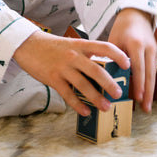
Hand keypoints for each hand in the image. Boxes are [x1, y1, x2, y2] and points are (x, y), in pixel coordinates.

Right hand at [13, 31, 129, 116]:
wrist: (29, 45)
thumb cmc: (54, 46)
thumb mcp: (72, 44)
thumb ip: (86, 54)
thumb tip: (105, 68)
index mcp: (81, 44)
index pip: (104, 46)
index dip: (118, 55)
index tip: (127, 64)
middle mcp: (74, 55)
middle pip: (96, 70)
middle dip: (109, 83)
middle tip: (119, 93)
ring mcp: (63, 67)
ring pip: (84, 85)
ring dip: (96, 98)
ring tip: (106, 107)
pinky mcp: (53, 78)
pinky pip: (68, 94)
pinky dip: (78, 105)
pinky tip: (85, 112)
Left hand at [108, 8, 156, 112]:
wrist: (136, 15)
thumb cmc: (122, 29)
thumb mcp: (113, 41)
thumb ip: (111, 58)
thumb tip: (103, 79)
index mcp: (136, 44)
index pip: (138, 67)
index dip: (139, 83)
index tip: (138, 98)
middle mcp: (148, 47)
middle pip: (149, 73)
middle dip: (148, 92)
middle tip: (146, 108)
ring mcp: (154, 50)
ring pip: (153, 73)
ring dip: (151, 90)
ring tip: (147, 106)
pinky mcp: (156, 52)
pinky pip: (153, 70)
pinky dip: (150, 83)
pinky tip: (146, 95)